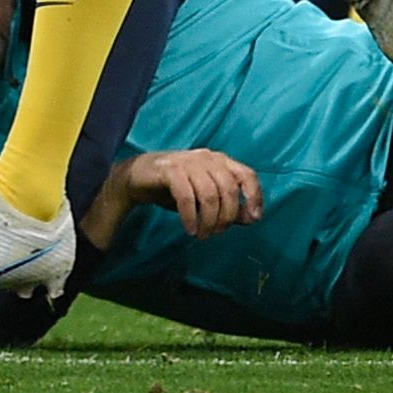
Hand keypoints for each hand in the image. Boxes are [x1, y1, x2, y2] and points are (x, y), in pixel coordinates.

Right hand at [116, 148, 262, 237]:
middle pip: (229, 189)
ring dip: (208, 220)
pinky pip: (187, 197)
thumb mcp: (206, 198)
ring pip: (210, 195)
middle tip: (216, 233)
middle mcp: (207, 157)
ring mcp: (188, 161)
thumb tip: (252, 218)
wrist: (137, 177)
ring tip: (202, 235)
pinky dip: (190, 217)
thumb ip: (229, 206)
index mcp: (220, 161)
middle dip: (226, 217)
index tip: (254, 219)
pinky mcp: (170, 169)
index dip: (255, 196)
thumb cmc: (176, 188)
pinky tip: (189, 228)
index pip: (247, 175)